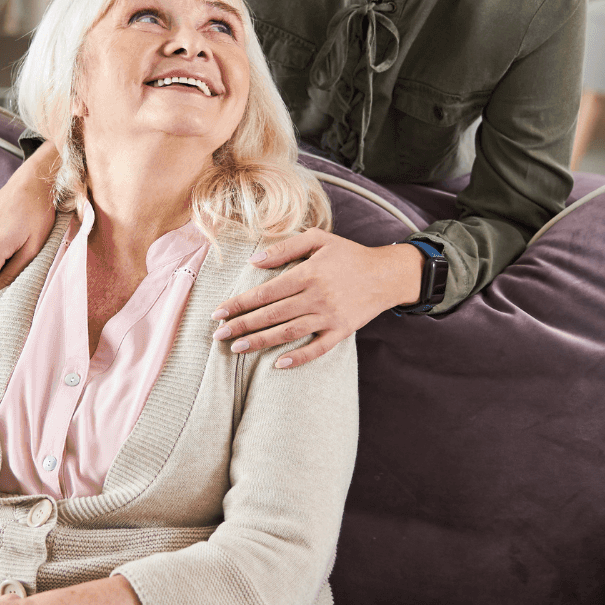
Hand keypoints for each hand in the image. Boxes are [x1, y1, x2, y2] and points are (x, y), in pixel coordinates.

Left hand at [210, 231, 422, 367]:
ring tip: (237, 349)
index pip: (265, 292)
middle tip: (218, 335)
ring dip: (261, 342)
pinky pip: (318, 349)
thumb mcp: (318, 239)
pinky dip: (299, 358)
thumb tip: (254, 260)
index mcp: (308, 274)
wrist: (387, 274)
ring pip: (289, 332)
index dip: (239, 303)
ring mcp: (329, 316)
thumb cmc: (348, 255)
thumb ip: (285, 248)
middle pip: (272, 315)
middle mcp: (316, 297)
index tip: (218, 312)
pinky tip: (278, 365)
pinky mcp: (342, 331)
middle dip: (242, 325)